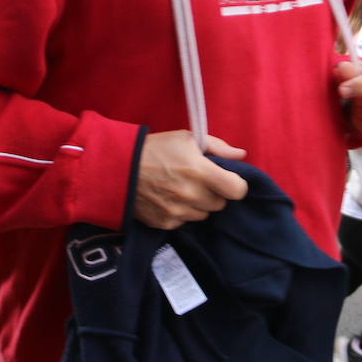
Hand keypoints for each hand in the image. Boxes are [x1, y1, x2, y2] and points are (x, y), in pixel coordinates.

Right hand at [133, 131, 248, 229]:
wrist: (119, 168)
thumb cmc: (156, 149)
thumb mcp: (187, 139)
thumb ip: (218, 148)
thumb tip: (241, 155)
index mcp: (200, 171)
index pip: (237, 190)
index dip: (236, 185)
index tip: (228, 180)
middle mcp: (191, 195)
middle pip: (220, 204)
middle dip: (214, 193)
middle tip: (198, 181)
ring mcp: (178, 211)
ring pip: (203, 214)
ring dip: (198, 204)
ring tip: (181, 189)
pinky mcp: (165, 223)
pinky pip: (185, 222)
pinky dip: (181, 213)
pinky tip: (168, 198)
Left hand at [334, 58, 361, 135]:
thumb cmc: (358, 80)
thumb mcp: (351, 72)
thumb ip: (347, 71)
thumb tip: (343, 67)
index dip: (359, 85)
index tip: (342, 90)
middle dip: (359, 101)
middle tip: (351, 98)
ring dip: (358, 113)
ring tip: (355, 106)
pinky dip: (360, 123)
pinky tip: (358, 115)